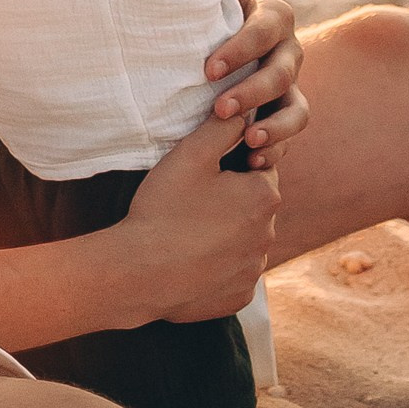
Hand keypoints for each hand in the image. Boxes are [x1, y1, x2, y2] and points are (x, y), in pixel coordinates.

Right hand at [111, 112, 280, 322]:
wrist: (139, 272)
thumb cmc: (164, 208)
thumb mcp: (190, 155)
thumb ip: (223, 126)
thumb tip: (244, 111)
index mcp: (265, 195)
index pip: (259, 167)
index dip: (232, 165)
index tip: (204, 173)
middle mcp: (269, 234)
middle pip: (253, 205)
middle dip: (231, 199)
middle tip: (191, 201)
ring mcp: (254, 269)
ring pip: (244, 240)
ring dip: (225, 234)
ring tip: (187, 231)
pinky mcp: (240, 296)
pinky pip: (234, 274)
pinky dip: (218, 267)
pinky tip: (190, 260)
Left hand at [206, 0, 304, 168]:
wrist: (224, 44)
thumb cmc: (215, 13)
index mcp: (274, 15)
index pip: (263, 30)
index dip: (240, 50)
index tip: (208, 70)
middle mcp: (290, 51)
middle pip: (281, 73)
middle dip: (253, 92)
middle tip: (219, 109)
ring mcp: (292, 86)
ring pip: (297, 109)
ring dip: (275, 127)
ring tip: (248, 141)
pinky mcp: (286, 115)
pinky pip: (290, 137)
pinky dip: (274, 151)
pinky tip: (252, 163)